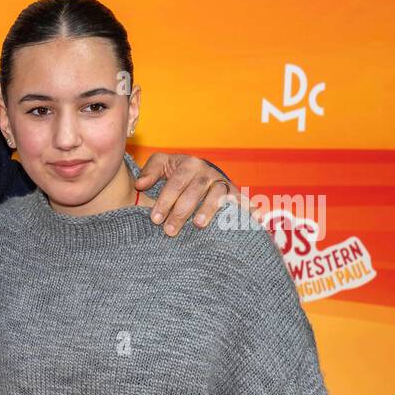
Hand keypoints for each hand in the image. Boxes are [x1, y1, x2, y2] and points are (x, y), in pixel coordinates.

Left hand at [134, 153, 256, 235]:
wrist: (198, 173)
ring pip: (218, 194)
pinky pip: (242, 201)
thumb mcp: (162, 165)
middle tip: (169, 230)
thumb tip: (140, 184)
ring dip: (208, 209)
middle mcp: (208, 172)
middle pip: (195, 190)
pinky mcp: (235, 194)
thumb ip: (150, 171)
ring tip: (198, 225)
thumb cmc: (175, 173)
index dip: (165, 200)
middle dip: (181, 211)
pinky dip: (248, 209)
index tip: (155, 219)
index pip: (176, 182)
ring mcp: (222, 182)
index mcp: (189, 164)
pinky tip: (253, 220)